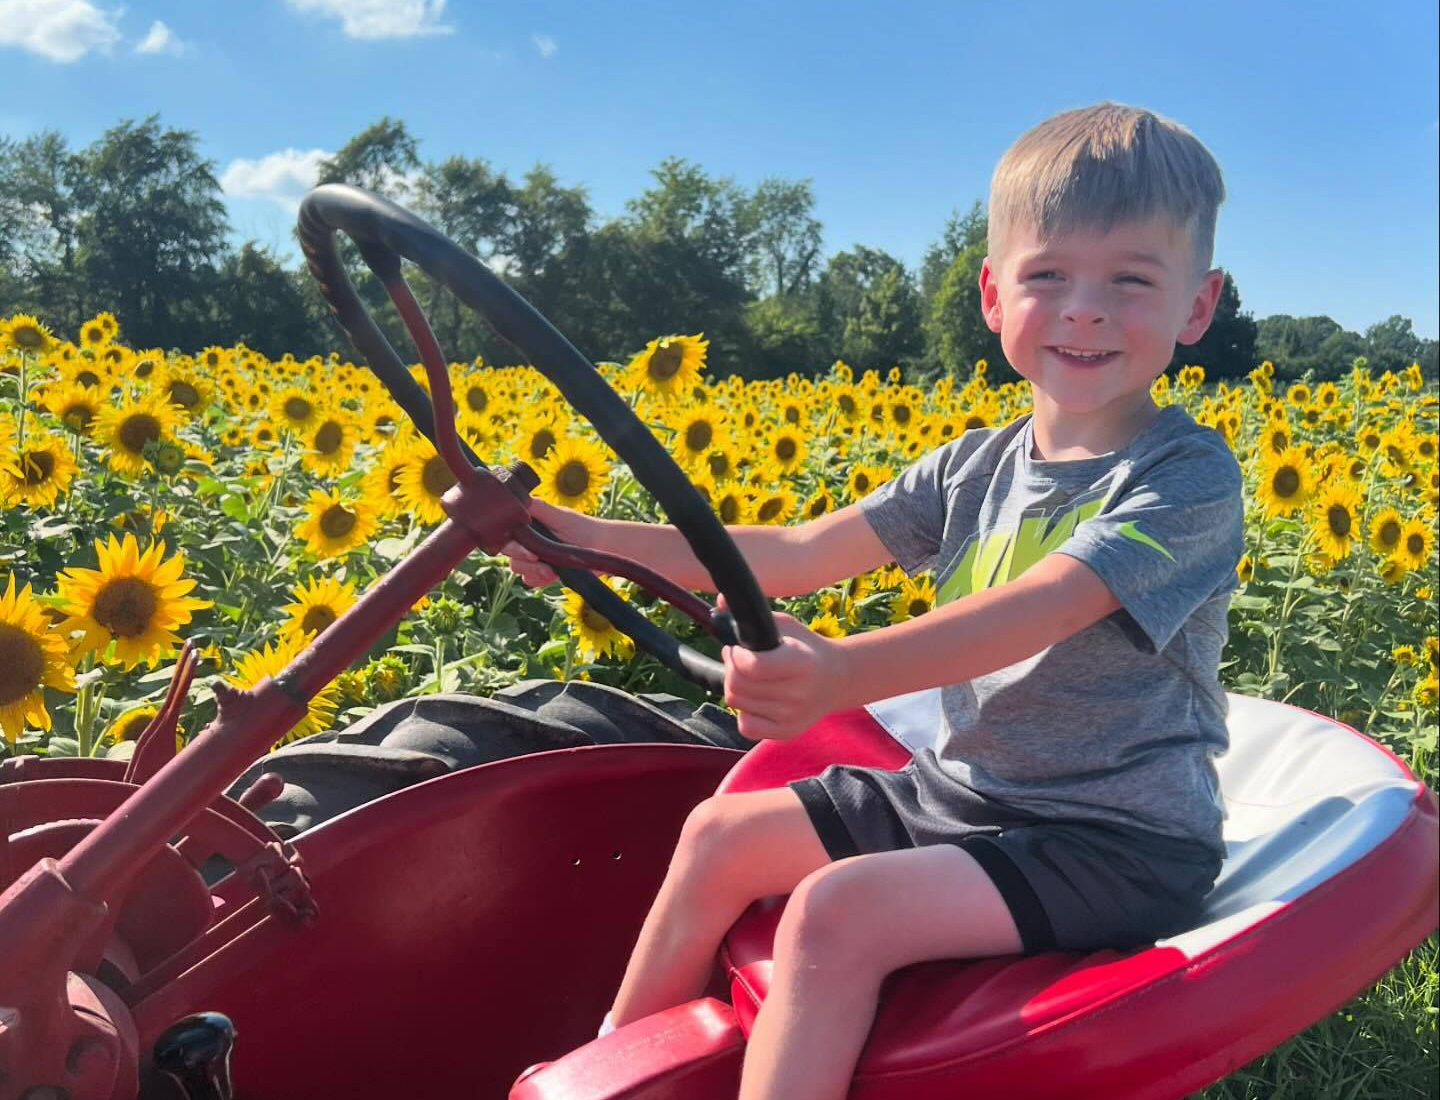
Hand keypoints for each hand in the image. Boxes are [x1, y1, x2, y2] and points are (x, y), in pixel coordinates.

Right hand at [501, 498, 595, 587]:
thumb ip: (538, 508)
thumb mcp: (560, 515)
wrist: (603, 550)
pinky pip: (528, 578)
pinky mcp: (541, 570)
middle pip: (508, 551)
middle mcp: (528, 537)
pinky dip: (538, 578)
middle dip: (523, 560)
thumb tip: (517, 498)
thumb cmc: (584, 528)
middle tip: (540, 562)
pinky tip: (551, 576)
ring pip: (517, 566)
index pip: (506, 532)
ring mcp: (533, 554)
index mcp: (529, 521)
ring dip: (532, 571)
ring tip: (550, 571)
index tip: (530, 552)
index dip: (513, 545)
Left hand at [717, 593, 849, 741]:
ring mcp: (792, 716)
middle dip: (730, 667)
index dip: (736, 656)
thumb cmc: (806, 648)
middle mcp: (798, 693)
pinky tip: (754, 698)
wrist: (836, 679)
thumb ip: (754, 616)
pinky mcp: (786, 732)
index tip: (737, 647)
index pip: (753, 667)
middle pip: (738, 686)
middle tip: (737, 658)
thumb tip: (720, 604)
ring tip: (747, 675)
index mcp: (801, 663)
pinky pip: (745, 725)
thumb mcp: (787, 625)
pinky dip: (743, 711)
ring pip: (737, 703)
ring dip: (735, 686)